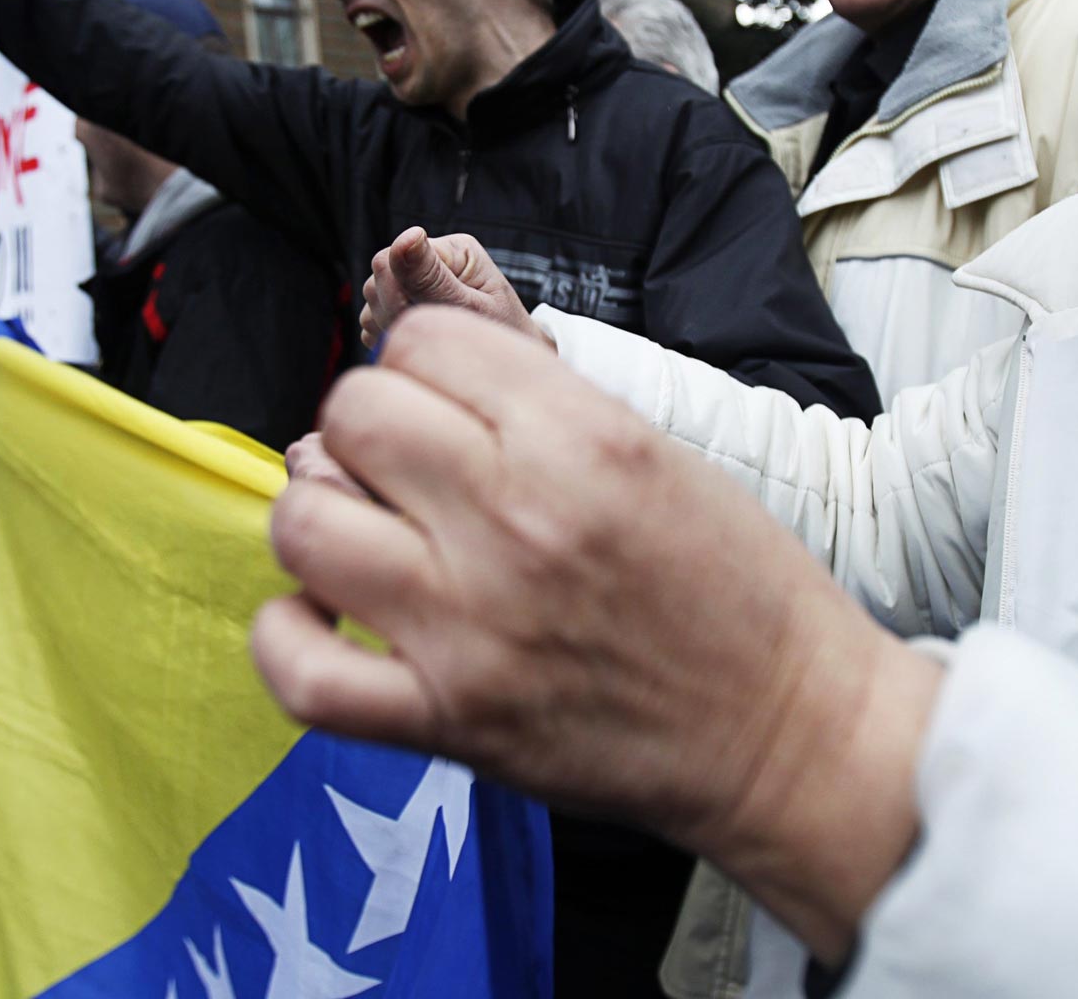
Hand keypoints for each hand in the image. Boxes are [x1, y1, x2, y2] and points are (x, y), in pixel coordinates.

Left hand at [253, 309, 940, 960]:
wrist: (790, 733)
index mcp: (579, 439)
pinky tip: (322, 615)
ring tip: (366, 536)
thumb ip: (536, 403)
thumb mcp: (654, 448)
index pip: (419, 345)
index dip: (420, 368)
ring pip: (304, 522)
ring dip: (322, 517)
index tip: (442, 406)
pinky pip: (300, 671)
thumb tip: (418, 377)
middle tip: (403, 472)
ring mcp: (472, 627)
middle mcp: (515, 520)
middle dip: (366, 432)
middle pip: (351, 415)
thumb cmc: (737, 590)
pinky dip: (287, 637)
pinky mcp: (449, 722)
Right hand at [360, 227, 544, 350]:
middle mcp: (431, 260)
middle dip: (394, 313)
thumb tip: (407, 236)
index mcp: (452, 250)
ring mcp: (413, 283)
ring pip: (371, 302)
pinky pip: (372, 321)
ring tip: (429, 340)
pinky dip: (387, 337)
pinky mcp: (403, 307)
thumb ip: (433, 279)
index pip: (390, 259)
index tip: (424, 320)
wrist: (512, 362)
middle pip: (377, 281)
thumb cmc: (503, 335)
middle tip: (430, 332)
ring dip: (390, 327)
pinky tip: (417, 342)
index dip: (395, 295)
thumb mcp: (471, 309)